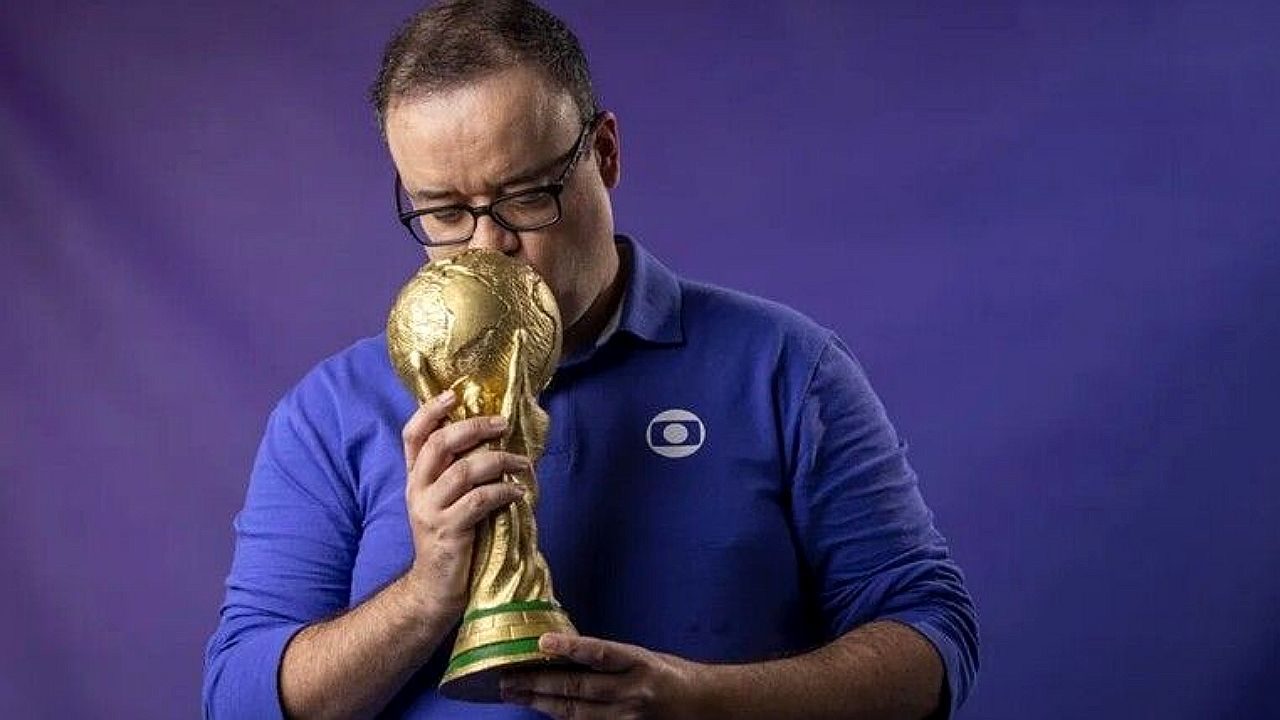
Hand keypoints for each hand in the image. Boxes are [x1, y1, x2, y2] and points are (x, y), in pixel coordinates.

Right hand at [400, 390, 527, 621]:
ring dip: (500, 461)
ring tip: (523, 463)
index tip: (455, 394)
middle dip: (475, 427)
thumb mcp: (447, 499)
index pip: (413, 434)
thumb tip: (493, 438)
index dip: (431, 410)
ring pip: (464, 471)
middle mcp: (417, 490)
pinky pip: (479, 501)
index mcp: (415, 477)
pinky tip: (519, 493)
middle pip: (440, 444)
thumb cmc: (452, 537)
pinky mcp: (447, 531)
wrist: (435, 587)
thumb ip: (458, 471)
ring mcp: (429, 510)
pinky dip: (504, 492)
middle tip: (502, 424)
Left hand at [500, 633, 708, 719]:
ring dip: (543, 703)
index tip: (542, 642)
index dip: (570, 647)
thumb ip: (610, 660)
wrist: (705, 706)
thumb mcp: (645, 657)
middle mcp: (634, 691)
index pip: (600, 653)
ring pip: (577, 713)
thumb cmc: (671, 676)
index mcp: (640, 662)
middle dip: (539, 683)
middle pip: (579, 687)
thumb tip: (567, 653)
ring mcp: (629, 717)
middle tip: (508, 678)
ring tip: (516, 694)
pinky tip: (544, 713)